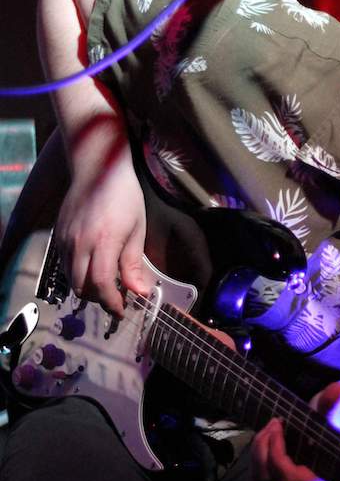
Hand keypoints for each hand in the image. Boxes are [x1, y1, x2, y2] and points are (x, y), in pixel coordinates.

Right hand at [55, 156, 148, 315]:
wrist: (97, 168)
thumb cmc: (124, 197)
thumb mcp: (137, 230)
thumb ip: (134, 263)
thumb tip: (140, 292)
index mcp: (103, 242)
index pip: (102, 285)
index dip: (112, 303)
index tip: (122, 311)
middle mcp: (79, 243)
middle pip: (82, 287)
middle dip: (99, 299)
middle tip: (116, 299)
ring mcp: (66, 239)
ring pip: (71, 278)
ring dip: (87, 287)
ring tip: (106, 284)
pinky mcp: (59, 234)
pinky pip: (65, 264)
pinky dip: (78, 274)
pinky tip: (93, 268)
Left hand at [251, 381, 339, 480]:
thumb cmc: (339, 433)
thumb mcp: (336, 419)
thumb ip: (333, 405)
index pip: (286, 477)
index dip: (275, 449)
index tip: (279, 423)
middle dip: (264, 448)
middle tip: (273, 424)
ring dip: (258, 456)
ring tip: (269, 432)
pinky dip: (258, 465)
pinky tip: (268, 445)